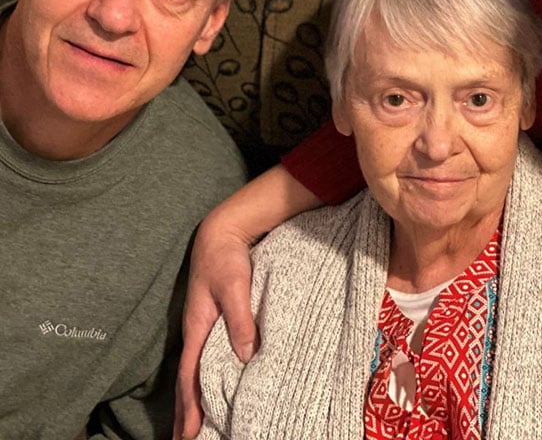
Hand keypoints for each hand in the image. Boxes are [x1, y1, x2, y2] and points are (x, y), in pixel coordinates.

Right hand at [173, 214, 257, 438]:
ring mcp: (203, 325)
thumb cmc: (225, 258)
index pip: (190, 376)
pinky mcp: (213, 318)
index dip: (190, 407)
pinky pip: (206, 355)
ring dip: (195, 397)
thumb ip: (240, 318)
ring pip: (196, 369)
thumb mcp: (234, 286)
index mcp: (196, 328)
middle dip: (186, 411)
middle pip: (188, 379)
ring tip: (196, 424)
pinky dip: (205, 376)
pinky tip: (214, 383)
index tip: (188, 436)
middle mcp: (196, 331)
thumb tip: (244, 355)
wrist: (221, 232)